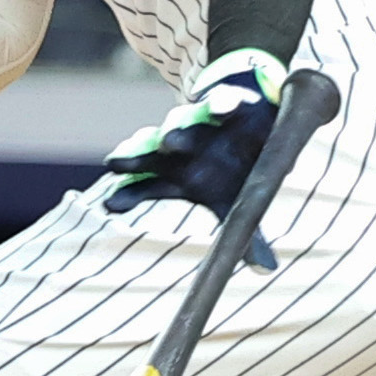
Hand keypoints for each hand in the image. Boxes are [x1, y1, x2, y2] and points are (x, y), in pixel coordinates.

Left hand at [98, 48, 288, 236]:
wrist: (255, 122)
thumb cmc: (234, 168)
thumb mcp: (235, 202)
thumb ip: (246, 237)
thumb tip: (268, 272)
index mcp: (180, 176)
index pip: (146, 187)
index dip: (128, 196)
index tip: (108, 206)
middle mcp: (183, 149)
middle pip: (151, 155)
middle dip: (134, 159)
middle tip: (113, 164)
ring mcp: (202, 125)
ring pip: (182, 126)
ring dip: (175, 133)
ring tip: (169, 142)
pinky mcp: (229, 103)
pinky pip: (223, 102)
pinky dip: (221, 104)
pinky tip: (221, 110)